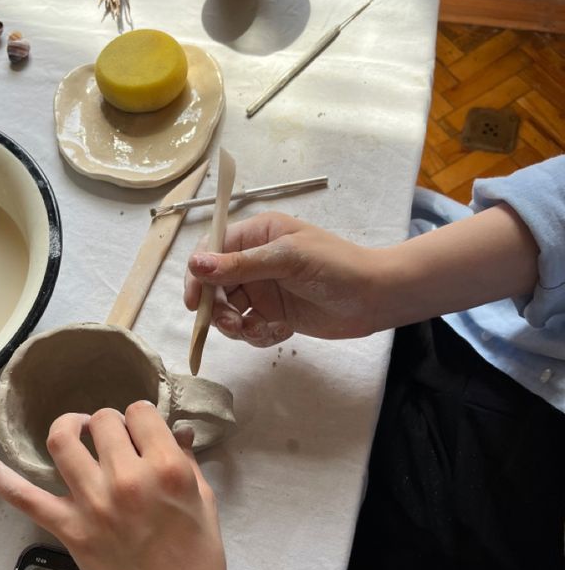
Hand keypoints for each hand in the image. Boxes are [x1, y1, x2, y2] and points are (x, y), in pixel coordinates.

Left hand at [0, 404, 229, 569]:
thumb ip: (185, 462)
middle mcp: (127, 480)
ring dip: (68, 427)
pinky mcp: (68, 529)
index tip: (141, 434)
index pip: (139, 413)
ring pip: (63, 440)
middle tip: (114, 441)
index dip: (140, 420)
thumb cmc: (199, 560)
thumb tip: (170, 432)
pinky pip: (24, 497)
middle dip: (108, 423)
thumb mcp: (204, 502)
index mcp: (167, 469)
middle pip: (102, 420)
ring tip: (76, 432)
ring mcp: (92, 505)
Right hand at [184, 211, 379, 345]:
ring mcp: (264, 289)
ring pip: (229, 311)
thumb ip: (241, 264)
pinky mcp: (274, 314)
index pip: (212, 249)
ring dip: (236, 325)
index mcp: (257, 235)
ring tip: (257, 329)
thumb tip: (196, 264)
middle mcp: (255, 261)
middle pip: (215, 285)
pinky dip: (258, 334)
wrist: (374, 297)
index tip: (195, 301)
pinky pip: (249, 328)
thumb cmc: (336, 266)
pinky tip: (280, 331)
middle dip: (218, 307)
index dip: (199, 275)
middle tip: (232, 324)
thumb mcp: (287, 258)